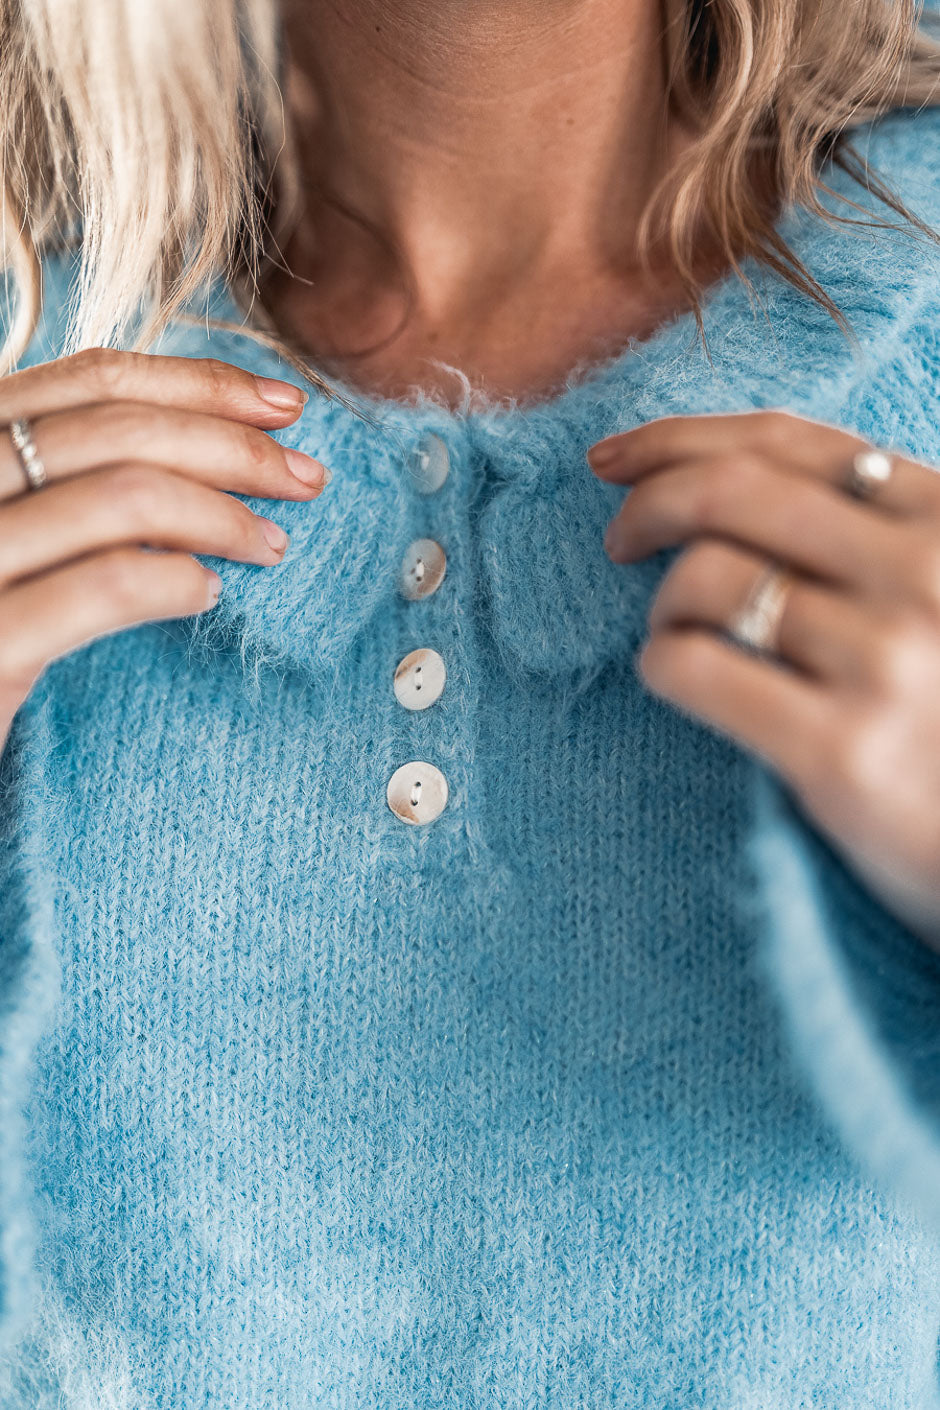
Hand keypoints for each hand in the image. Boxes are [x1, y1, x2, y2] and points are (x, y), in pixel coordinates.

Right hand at [0, 348, 330, 753]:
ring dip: (222, 514)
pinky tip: (206, 594)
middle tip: (305, 479)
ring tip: (269, 544)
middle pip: (118, 431)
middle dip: (234, 447)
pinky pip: (107, 586)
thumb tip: (203, 451)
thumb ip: (66, 484)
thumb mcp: (13, 535)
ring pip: (123, 496)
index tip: (282, 406)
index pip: (89, 381)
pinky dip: (175, 580)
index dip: (198, 384)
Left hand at [587, 410, 939, 950]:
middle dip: (647, 503)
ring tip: (675, 633)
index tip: (616, 458)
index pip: (788, 443)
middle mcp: (923, 575)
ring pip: (704, 578)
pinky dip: (659, 661)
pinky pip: (691, 666)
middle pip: (729, 494)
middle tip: (619, 542)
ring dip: (662, 602)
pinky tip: (673, 677)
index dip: (681, 439)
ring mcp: (884, 663)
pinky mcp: (840, 753)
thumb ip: (879, 536)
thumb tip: (725, 479)